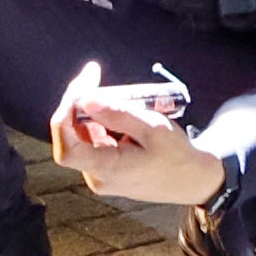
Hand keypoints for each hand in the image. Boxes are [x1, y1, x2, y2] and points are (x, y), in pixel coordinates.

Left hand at [53, 100, 227, 205]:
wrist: (191, 179)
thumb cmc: (177, 155)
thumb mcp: (154, 128)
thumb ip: (119, 114)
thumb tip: (86, 100)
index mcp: (108, 170)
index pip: (66, 149)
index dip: (64, 116)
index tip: (80, 88)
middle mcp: (97, 176)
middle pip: (73, 135)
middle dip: (81, 104)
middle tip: (95, 76)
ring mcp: (100, 174)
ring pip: (84, 134)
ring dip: (95, 111)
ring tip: (125, 100)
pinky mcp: (105, 169)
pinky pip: (95, 139)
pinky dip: (104, 121)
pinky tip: (126, 114)